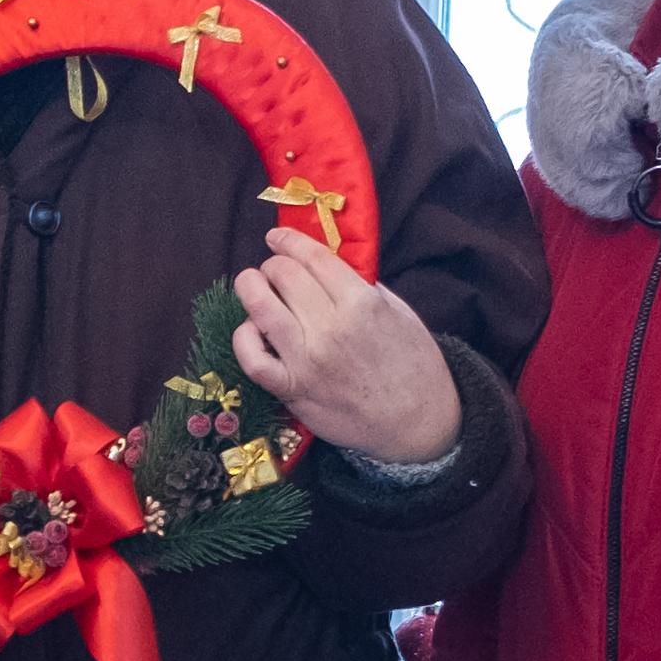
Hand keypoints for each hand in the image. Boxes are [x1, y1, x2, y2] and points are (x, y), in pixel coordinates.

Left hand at [227, 243, 464, 470]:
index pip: (311, 257)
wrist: (417, 422)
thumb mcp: (399, 312)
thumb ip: (363, 286)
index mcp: (361, 302)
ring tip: (252, 285)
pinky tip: (250, 329)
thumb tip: (327, 265)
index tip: (277, 238)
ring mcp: (306, 359)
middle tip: (274, 270)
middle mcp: (330, 327)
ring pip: (260, 307)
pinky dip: (243, 338)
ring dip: (250, 288)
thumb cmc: (414, 366)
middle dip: (273, 265)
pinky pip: (251, 358)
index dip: (288, 240)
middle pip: (282, 275)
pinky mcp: (291, 389)